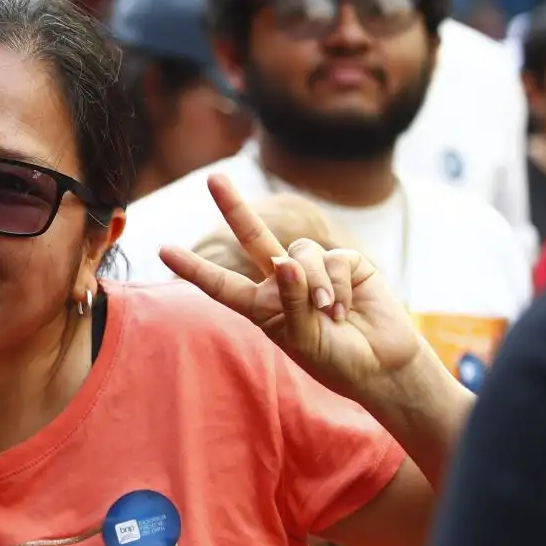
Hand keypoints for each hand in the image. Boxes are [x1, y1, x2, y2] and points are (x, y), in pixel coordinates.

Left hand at [158, 174, 429, 408]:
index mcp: (262, 306)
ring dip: (314, 285)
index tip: (163, 249)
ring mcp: (314, 269)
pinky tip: (347, 307)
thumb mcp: (304, 340)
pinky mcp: (346, 263)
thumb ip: (291, 302)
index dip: (194, 267)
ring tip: (328, 314)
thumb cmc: (336, 360)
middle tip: (213, 178)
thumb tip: (286, 262)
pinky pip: (333, 260)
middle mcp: (283, 281)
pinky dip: (338, 285)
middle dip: (234, 207)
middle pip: (252, 237)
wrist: (382, 366)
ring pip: (300, 253)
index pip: (222, 284)